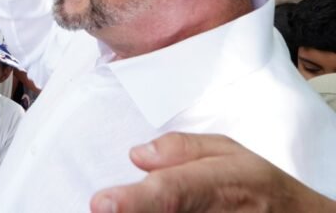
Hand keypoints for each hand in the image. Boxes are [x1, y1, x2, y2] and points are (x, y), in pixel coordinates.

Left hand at [90, 133, 335, 212]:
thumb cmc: (256, 184)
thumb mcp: (227, 151)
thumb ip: (180, 150)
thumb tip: (137, 154)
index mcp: (216, 184)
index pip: (170, 192)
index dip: (134, 201)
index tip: (101, 204)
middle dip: (130, 210)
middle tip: (103, 208)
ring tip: (121, 205)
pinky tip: (137, 209)